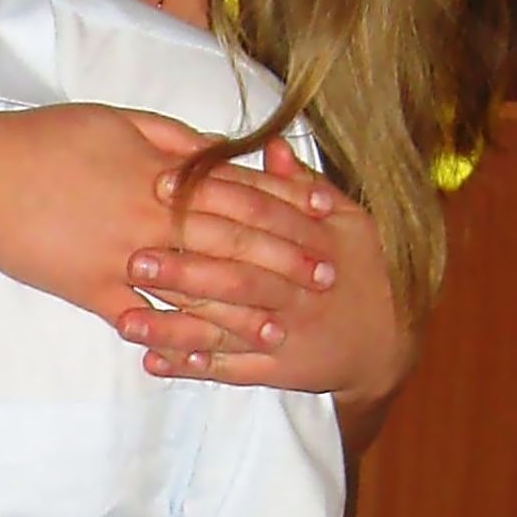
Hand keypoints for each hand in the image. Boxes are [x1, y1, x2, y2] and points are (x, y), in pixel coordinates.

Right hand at [0, 107, 333, 333]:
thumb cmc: (45, 138)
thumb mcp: (118, 120)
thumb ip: (174, 139)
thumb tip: (220, 150)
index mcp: (163, 173)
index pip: (240, 190)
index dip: (287, 206)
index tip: (325, 220)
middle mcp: (152, 217)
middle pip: (232, 242)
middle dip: (283, 262)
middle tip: (325, 281)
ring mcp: (122, 257)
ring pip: (193, 288)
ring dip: (240, 311)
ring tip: (277, 330)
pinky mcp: (90, 288)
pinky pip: (138, 316)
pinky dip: (168, 336)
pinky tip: (198, 356)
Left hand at [117, 142, 417, 444]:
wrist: (391, 340)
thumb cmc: (365, 268)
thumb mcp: (349, 221)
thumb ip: (304, 186)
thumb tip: (271, 144)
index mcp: (313, 244)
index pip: (257, 216)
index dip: (210, 199)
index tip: (160, 186)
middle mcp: (297, 290)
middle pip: (235, 277)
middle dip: (183, 269)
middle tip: (133, 258)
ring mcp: (287, 334)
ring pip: (225, 329)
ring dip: (174, 327)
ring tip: (125, 320)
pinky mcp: (279, 371)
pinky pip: (233, 371)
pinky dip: (195, 368)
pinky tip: (154, 362)